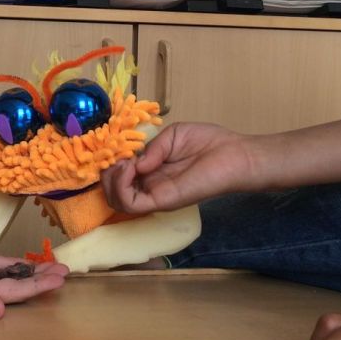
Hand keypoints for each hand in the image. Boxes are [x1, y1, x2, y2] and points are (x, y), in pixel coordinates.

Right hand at [0, 249, 68, 318]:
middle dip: (41, 279)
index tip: (61, 278)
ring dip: (28, 271)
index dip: (39, 286)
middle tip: (65, 271)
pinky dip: (7, 264)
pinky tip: (20, 263)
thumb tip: (1, 312)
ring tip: (50, 266)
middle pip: (17, 284)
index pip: (16, 292)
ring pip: (7, 275)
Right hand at [101, 122, 255, 213]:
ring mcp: (155, 195)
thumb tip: (134, 164)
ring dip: (112, 180)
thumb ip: (151, 149)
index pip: (118, 177)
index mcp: (150, 170)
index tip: (118, 147)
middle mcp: (149, 185)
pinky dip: (121, 185)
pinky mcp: (162, 201)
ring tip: (124, 163)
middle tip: (119, 158)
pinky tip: (131, 167)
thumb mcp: (172, 136)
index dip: (111, 163)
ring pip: (116, 201)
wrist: (233, 154)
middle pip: (112, 193)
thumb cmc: (207, 142)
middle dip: (107, 174)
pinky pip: (130, 203)